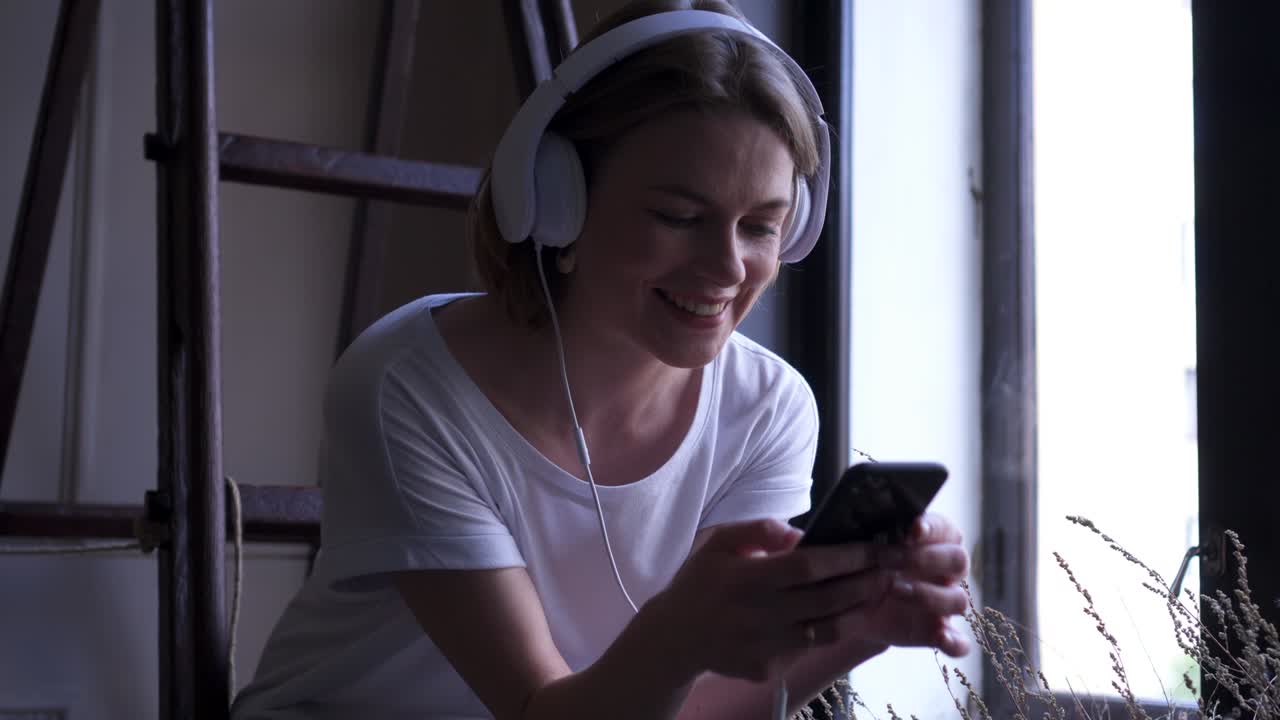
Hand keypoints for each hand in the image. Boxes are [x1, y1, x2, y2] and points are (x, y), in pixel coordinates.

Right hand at [645, 518, 895, 683]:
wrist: (674, 638)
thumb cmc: (700, 582)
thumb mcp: (717, 542)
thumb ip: (758, 530)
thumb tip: (799, 533)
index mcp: (744, 579)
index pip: (806, 567)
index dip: (845, 558)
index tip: (875, 548)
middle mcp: (756, 615)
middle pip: (825, 600)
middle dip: (865, 583)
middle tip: (893, 569)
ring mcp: (763, 647)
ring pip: (825, 629)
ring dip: (858, 610)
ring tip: (879, 591)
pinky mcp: (767, 669)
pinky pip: (806, 648)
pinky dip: (829, 631)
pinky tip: (846, 614)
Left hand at [829, 513, 971, 657]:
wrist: (852, 604)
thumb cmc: (856, 565)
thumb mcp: (848, 547)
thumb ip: (843, 535)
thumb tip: (796, 531)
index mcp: (930, 540)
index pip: (943, 528)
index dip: (931, 527)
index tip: (911, 528)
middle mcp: (944, 570)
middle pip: (958, 559)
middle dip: (930, 558)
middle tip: (900, 559)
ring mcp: (944, 602)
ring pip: (958, 598)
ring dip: (931, 595)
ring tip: (896, 591)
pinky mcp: (937, 632)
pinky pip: (959, 642)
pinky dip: (954, 641)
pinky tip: (940, 638)